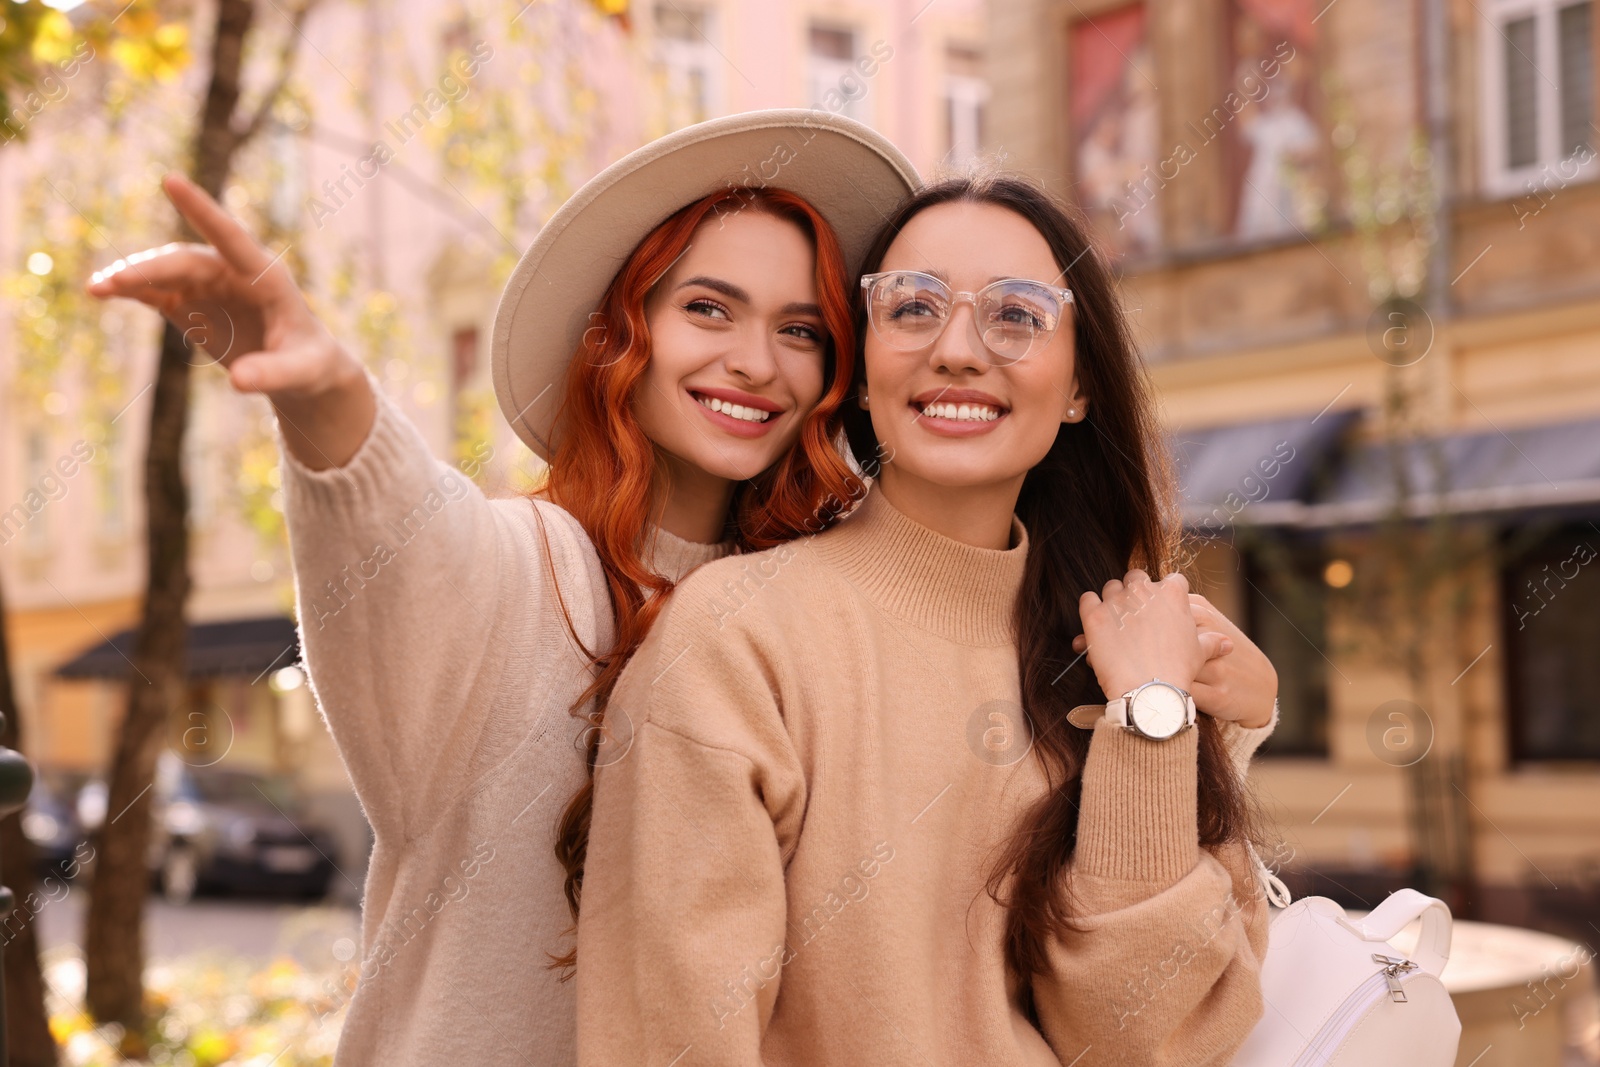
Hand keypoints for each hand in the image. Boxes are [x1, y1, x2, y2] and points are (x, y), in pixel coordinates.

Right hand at [84, 173, 372, 469]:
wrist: (300, 369)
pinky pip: (154, 290)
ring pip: (163, 271)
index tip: (171, 180)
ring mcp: (209, 286)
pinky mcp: (190, 303)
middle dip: (149, 268)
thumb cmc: (308, 364)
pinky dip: (128, 290)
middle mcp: (233, 273)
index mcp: (265, 277)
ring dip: (130, 277)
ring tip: (97, 289)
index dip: (203, 210)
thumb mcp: (299, 373)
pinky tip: (99, 291)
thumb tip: (239, 381)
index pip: (231, 237)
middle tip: (115, 283)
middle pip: (185, 261)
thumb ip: (273, 374)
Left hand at [1072, 592, 1277, 728]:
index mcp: (1174, 596)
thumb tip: (1223, 641)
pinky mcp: (1094, 619)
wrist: (1153, 697)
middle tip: (1132, 615)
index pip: (1169, 581)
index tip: (1158, 607)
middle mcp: (1146, 592)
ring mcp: (1118, 603)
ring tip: (1111, 625)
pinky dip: (1089, 612)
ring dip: (1111, 603)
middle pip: (1135, 578)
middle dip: (1134, 593)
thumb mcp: (1202, 655)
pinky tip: (1093, 628)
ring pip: (1109, 589)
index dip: (1163, 594)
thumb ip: (1210, 641)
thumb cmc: (1183, 676)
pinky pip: (1086, 603)